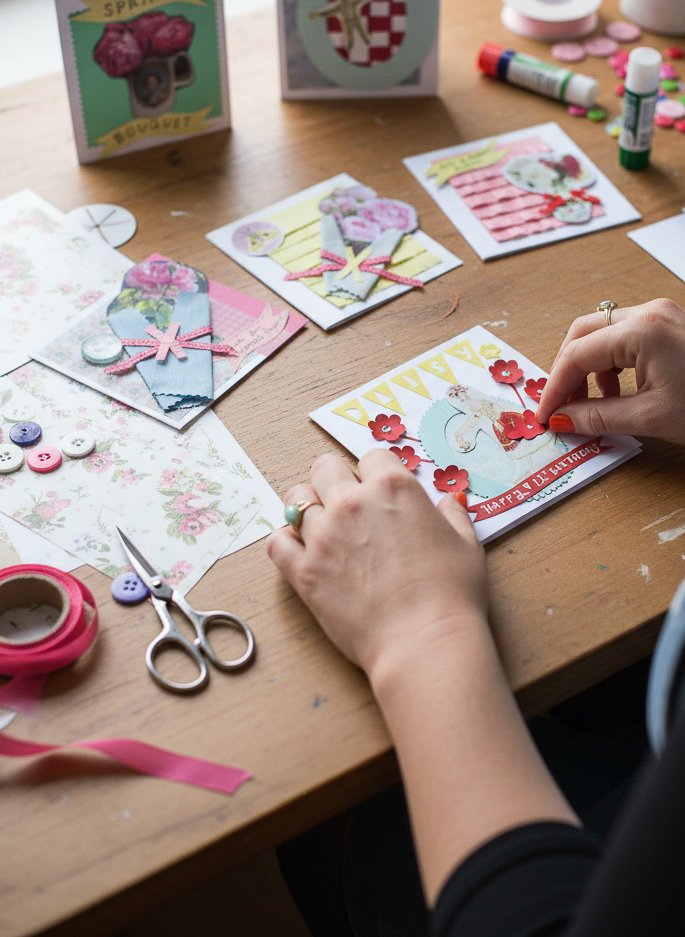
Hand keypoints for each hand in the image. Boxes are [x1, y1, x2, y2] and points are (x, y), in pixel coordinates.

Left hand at [267, 449, 488, 680]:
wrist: (424, 641)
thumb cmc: (451, 594)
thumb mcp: (466, 545)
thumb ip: (453, 516)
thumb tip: (450, 502)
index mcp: (393, 488)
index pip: (372, 456)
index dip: (377, 472)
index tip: (379, 489)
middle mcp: (352, 503)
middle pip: (324, 468)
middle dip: (334, 480)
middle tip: (346, 503)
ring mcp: (323, 536)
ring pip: (296, 501)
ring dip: (309, 509)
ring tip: (323, 528)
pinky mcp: (304, 571)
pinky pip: (277, 541)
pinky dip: (285, 542)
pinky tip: (300, 551)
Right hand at [537, 298, 684, 444]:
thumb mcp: (652, 417)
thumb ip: (599, 417)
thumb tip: (561, 419)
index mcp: (642, 330)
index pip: (577, 355)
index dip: (555, 388)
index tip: (545, 416)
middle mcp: (649, 312)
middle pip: (583, 334)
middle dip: (565, 372)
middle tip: (561, 407)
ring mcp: (660, 315)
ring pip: (601, 334)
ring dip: (586, 367)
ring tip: (589, 403)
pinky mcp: (668, 325)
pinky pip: (623, 337)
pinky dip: (609, 362)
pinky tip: (614, 389)